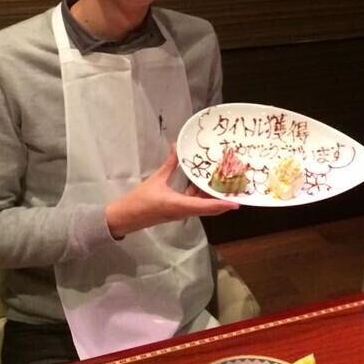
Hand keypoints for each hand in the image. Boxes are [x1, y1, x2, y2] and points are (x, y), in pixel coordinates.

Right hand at [105, 144, 238, 238]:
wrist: (126, 217)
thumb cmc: (140, 200)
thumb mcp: (156, 179)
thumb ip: (169, 163)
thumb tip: (176, 146)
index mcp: (180, 205)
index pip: (207, 206)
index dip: (222, 204)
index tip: (237, 203)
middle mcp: (184, 211)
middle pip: (209, 209)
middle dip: (222, 201)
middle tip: (234, 190)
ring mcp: (181, 213)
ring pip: (202, 207)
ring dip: (212, 199)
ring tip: (221, 184)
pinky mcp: (176, 212)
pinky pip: (194, 205)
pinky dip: (200, 197)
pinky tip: (200, 184)